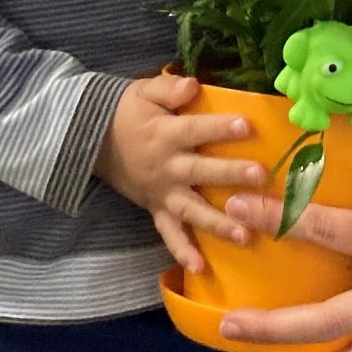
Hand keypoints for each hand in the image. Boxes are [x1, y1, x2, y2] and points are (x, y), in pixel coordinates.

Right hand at [96, 73, 266, 272]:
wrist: (93, 141)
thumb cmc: (128, 112)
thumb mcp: (144, 91)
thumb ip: (169, 88)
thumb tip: (192, 84)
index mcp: (166, 135)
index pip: (196, 130)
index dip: (221, 127)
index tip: (247, 126)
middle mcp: (167, 167)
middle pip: (201, 171)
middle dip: (230, 174)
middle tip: (259, 177)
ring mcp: (162, 192)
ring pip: (193, 210)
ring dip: (218, 223)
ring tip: (245, 235)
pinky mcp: (156, 209)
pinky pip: (169, 233)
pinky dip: (182, 251)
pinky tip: (199, 268)